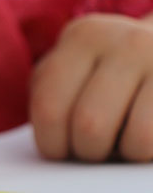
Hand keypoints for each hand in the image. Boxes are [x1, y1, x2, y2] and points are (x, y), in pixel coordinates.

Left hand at [30, 13, 152, 161]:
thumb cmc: (109, 76)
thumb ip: (52, 96)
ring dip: (124, 156)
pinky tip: (146, 137)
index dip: (51, 143)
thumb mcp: (74, 72)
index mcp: (84, 36)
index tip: (59, 150)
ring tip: (123, 143)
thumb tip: (53, 146)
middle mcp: (128, 41)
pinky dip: (148, 153)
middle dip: (87, 152)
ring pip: (136, 141)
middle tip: (93, 149)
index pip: (50, 106)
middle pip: (90, 126)